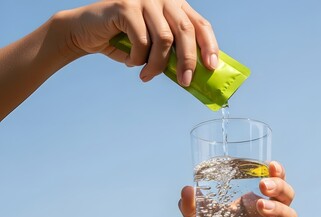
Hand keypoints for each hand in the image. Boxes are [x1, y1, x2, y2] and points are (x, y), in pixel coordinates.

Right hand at [59, 0, 218, 85]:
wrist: (86, 32)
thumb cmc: (123, 41)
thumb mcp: (153, 46)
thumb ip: (172, 53)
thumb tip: (193, 75)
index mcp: (175, 6)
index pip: (200, 24)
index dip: (209, 45)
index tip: (212, 67)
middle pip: (185, 31)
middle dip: (188, 60)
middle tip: (185, 82)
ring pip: (164, 38)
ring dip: (158, 64)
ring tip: (147, 76)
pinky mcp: (127, 6)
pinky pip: (142, 40)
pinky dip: (138, 58)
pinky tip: (131, 63)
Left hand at [178, 161, 297, 216]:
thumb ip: (190, 206)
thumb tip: (187, 190)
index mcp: (254, 199)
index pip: (275, 180)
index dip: (278, 172)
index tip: (270, 164)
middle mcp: (267, 213)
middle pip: (287, 195)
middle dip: (279, 186)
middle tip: (263, 185)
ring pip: (290, 216)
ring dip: (279, 208)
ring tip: (262, 205)